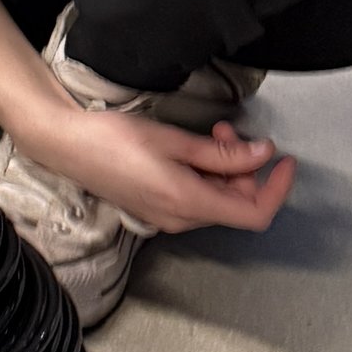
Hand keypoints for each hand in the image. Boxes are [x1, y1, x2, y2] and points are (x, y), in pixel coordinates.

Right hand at [20, 99, 296, 236]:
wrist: (66, 145)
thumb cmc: (112, 140)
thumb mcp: (175, 140)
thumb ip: (223, 153)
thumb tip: (260, 154)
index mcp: (188, 202)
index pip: (254, 213)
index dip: (277, 189)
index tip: (284, 162)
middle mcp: (179, 218)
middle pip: (236, 204)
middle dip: (245, 168)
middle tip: (231, 132)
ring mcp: (166, 217)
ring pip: (217, 200)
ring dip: (225, 170)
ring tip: (212, 136)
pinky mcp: (156, 209)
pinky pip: (197, 199)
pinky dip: (206, 176)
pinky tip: (195, 152)